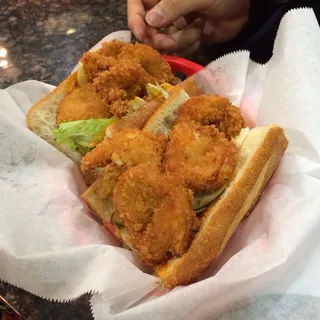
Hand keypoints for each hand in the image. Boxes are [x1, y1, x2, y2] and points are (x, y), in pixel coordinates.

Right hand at [127, 0, 249, 55]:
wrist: (246, 5)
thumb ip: (173, 5)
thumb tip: (151, 21)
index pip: (137, 4)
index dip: (135, 19)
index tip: (142, 33)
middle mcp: (164, 6)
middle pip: (148, 27)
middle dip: (160, 37)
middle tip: (171, 42)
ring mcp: (175, 22)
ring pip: (164, 40)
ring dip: (180, 40)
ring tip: (198, 29)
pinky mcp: (186, 36)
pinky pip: (179, 47)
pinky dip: (190, 44)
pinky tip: (201, 33)